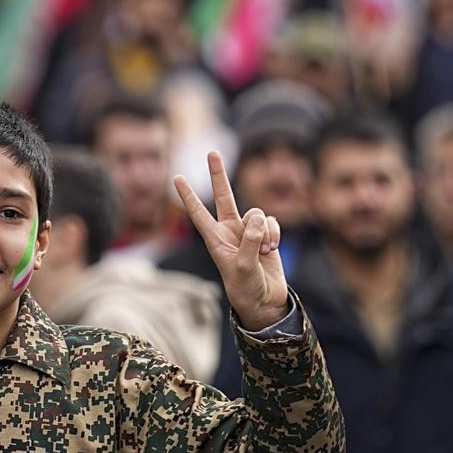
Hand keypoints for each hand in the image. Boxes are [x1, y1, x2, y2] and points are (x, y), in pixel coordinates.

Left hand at [174, 152, 286, 330]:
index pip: (198, 213)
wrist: (264, 300)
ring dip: (264, 231)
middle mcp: (229, 231)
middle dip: (219, 175)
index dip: (188, 196)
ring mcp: (248, 231)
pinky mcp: (266, 234)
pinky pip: (272, 221)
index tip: (177, 177)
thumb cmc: (246, 288)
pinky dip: (275, 234)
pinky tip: (271, 249)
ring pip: (257, 213)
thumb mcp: (242, 266)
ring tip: (263, 252)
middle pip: (223, 196)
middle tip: (212, 151)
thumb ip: (249, 240)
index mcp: (214, 239)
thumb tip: (258, 216)